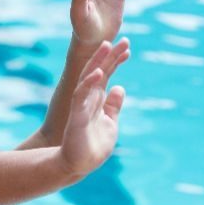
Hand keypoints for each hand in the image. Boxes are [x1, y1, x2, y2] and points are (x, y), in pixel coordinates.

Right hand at [59, 39, 127, 174]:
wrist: (79, 166)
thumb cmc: (92, 147)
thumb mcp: (109, 122)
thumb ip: (113, 105)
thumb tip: (120, 87)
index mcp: (96, 100)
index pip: (106, 75)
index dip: (116, 61)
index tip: (127, 47)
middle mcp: (88, 100)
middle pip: (98, 72)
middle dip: (109, 56)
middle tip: (121, 39)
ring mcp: (81, 107)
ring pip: (88, 79)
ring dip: (98, 62)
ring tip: (107, 46)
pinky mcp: (76, 117)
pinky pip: (81, 96)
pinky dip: (89, 83)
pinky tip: (98, 72)